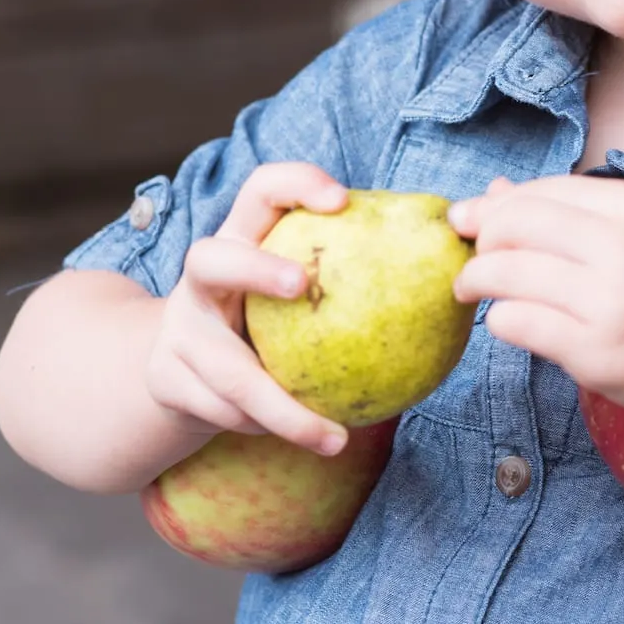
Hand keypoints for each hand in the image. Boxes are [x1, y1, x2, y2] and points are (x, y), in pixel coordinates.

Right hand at [146, 162, 350, 455]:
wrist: (178, 376)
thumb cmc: (266, 326)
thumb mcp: (294, 295)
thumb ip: (355, 276)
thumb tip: (456, 264)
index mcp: (242, 241)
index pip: (261, 190)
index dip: (295, 183)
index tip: (342, 200)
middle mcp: (200, 278)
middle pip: (210, 258)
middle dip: (254, 269)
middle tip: (303, 284)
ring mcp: (178, 329)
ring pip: (226, 369)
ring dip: (281, 408)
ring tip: (334, 439)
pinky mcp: (166, 379)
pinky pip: (222, 412)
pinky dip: (266, 428)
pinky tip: (308, 438)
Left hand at [449, 176, 623, 425]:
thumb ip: (567, 212)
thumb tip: (491, 193)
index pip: (540, 192)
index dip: (495, 207)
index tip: (470, 223)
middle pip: (515, 226)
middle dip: (480, 241)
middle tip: (472, 260)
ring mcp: (611, 302)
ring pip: (507, 274)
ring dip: (477, 280)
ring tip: (473, 290)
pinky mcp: (597, 352)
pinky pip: (517, 323)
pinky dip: (500, 319)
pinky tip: (508, 320)